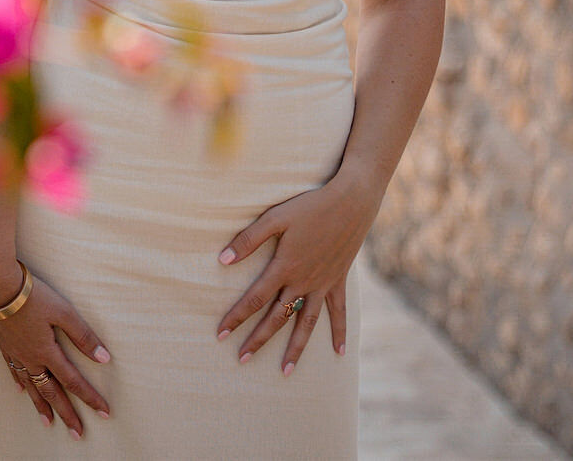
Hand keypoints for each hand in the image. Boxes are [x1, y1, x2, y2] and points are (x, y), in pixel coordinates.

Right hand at [0, 268, 110, 438]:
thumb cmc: (31, 296)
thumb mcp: (63, 311)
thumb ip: (83, 336)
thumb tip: (104, 358)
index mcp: (47, 352)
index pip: (73, 381)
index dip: (90, 398)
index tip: (104, 413)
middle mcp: (31, 358)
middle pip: (51, 392)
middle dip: (66, 413)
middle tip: (77, 433)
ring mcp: (15, 353)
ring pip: (30, 387)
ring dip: (41, 406)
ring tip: (48, 422)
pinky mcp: (3, 344)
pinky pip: (13, 371)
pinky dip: (19, 383)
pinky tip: (20, 391)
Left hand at [215, 172, 380, 374]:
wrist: (351, 202)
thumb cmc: (310, 206)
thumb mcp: (275, 217)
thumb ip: (249, 239)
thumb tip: (222, 260)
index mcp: (284, 267)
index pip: (254, 299)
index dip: (236, 317)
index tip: (221, 335)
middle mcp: (303, 282)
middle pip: (277, 318)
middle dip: (258, 339)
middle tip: (242, 359)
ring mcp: (323, 284)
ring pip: (306, 324)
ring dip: (296, 348)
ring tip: (286, 371)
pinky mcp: (339, 282)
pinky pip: (339, 312)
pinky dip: (339, 332)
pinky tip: (339, 352)